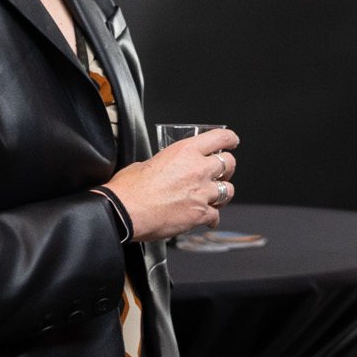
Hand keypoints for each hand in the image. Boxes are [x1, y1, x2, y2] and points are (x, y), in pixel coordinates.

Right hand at [102, 126, 239, 241]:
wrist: (123, 212)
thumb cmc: (129, 188)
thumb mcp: (147, 162)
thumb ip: (166, 162)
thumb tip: (167, 168)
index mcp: (185, 151)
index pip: (219, 138)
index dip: (230, 140)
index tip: (233, 142)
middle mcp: (197, 169)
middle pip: (229, 164)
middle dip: (228, 168)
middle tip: (222, 172)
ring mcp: (201, 193)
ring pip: (228, 190)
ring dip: (222, 193)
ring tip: (215, 196)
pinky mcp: (199, 214)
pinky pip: (216, 215)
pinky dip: (212, 217)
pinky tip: (207, 218)